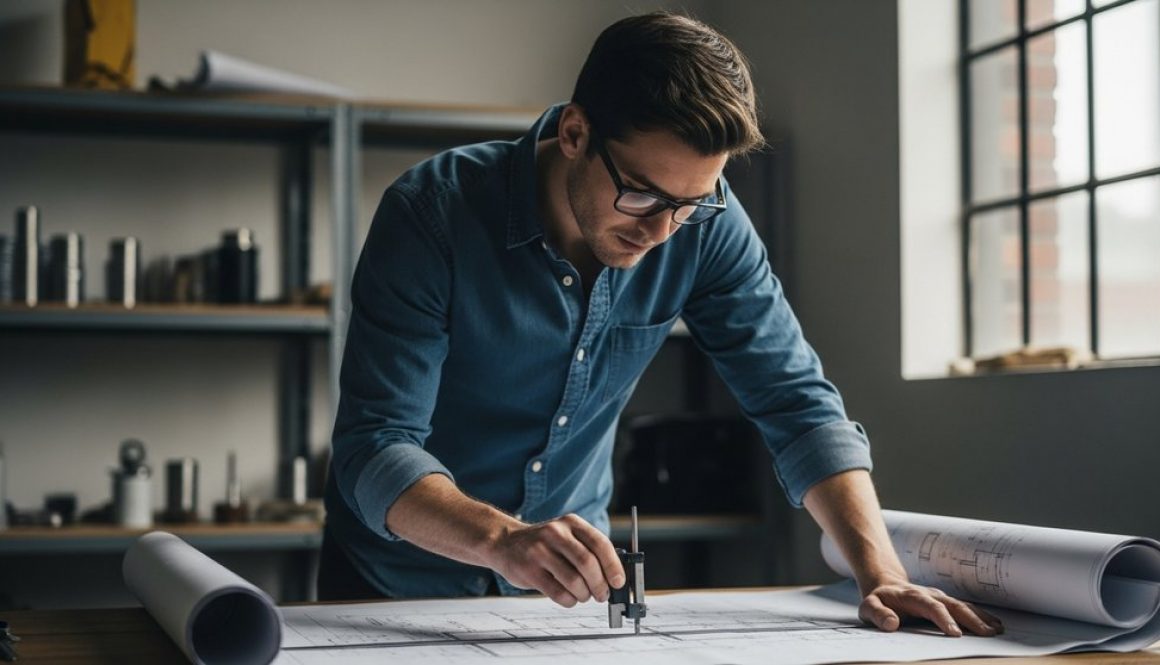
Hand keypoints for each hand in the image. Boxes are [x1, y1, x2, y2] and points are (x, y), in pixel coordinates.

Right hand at [483, 513, 625, 607]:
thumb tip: (615, 576)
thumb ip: (588, 550)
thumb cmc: (543, 544)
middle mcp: (556, 533)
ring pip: (574, 581)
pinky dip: (569, 601)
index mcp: (571, 523)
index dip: (613, 566)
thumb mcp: (566, 535)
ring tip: (583, 596)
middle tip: (603, 595)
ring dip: (584, 595)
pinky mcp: (529, 570)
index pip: (600, 543)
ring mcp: (540, 551)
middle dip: (600, 585)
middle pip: (588, 564)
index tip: (619, 582)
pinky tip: (569, 598)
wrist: (504, 542)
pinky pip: (557, 593)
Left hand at [859, 578, 1004, 636]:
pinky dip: (981, 616)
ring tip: (997, 630)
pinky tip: (995, 625)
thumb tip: (891, 624)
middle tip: (988, 634)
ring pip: (964, 606)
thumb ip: (878, 614)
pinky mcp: (946, 602)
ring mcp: (940, 598)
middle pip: (954, 606)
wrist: (885, 584)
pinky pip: (966, 608)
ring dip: (981, 617)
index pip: (931, 607)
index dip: (944, 619)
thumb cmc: (878, 599)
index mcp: (913, 597)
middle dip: (972, 619)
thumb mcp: (869, 606)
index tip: (956, 634)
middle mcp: (931, 595)